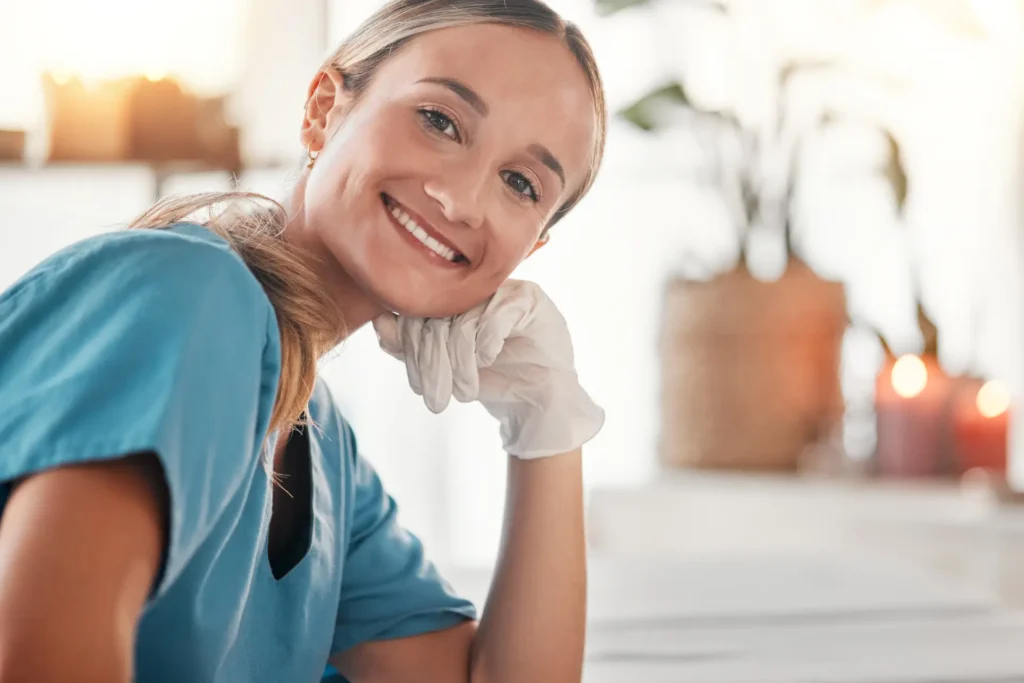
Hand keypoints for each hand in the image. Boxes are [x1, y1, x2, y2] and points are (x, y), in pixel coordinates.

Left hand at [372, 280, 603, 458]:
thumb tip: (380, 323)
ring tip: (464, 391)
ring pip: (463, 321)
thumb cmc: (492, 379)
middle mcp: (476, 288)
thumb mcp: (443, 366)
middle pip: (437, 318)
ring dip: (459, 363)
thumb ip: (408, 346)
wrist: (537, 401)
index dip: (412, 350)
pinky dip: (486, 344)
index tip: (418, 386)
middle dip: (432, 363)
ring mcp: (504, 290)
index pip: (418, 313)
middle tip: (435, 398)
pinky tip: (488, 360)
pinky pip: (495, 317)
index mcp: (453, 298)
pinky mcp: (529, 300)